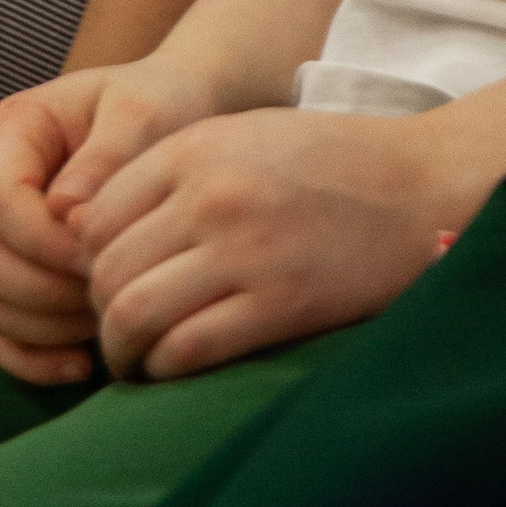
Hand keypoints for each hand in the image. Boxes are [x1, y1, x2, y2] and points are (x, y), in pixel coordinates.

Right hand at [0, 59, 231, 386]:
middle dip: (50, 292)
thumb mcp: (144, 114)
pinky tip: (83, 364)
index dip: (47, 243)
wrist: (179, 118)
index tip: (105, 255)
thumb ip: (106, 157)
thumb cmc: (163, 107)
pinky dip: (32, 359)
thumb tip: (66, 214)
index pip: (0, 204)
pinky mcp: (11, 276)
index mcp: (10, 131)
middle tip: (114, 295)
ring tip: (110, 318)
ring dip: (48, 327)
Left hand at [73, 105, 452, 379]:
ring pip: (136, 313)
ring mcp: (244, 252)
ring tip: (132, 360)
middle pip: (106, 270)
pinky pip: (190, 348)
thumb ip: (173, 173)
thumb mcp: (241, 137)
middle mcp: (209, 198)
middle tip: (113, 329)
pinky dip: (165, 368)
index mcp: (194, 149)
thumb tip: (96, 233)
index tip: (100, 284)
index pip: (94, 217)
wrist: (421, 186)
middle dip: (97, 311)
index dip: (84, 261)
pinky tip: (171, 369)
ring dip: (121, 348)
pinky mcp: (281, 304)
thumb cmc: (328, 162)